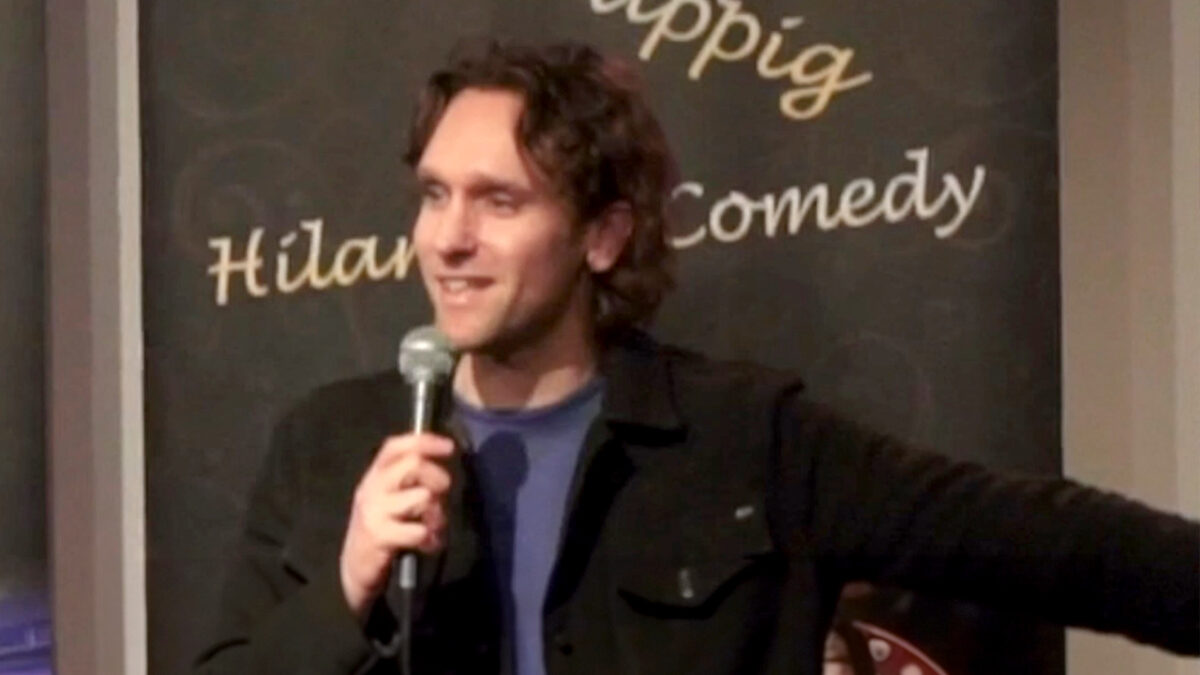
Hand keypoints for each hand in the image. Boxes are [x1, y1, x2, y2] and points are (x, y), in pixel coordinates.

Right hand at [339, 433, 453, 616]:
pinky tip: (427, 545)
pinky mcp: (379, 535)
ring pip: (422, 496)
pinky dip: (431, 539)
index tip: (449, 447)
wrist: (355, 568)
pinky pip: (419, 530)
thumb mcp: (391, 500)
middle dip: (438, 478)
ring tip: (433, 526)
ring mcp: (374, 511)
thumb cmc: (382, 530)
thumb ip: (411, 481)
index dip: (424, 441)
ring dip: (437, 513)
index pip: (395, 447)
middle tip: (442, 496)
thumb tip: (442, 468)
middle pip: (414, 464)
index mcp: (375, 476)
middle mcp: (372, 488)